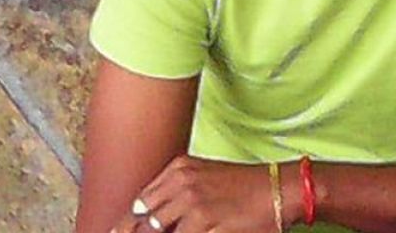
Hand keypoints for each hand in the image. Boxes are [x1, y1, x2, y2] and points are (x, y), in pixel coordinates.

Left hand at [111, 156, 298, 232]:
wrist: (279, 189)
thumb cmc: (245, 187)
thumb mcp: (204, 177)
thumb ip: (175, 193)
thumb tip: (144, 218)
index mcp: (179, 169)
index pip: (138, 202)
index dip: (125, 225)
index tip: (116, 232)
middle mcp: (182, 183)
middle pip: (141, 221)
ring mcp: (193, 204)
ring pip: (157, 232)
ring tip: (186, 228)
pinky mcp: (206, 223)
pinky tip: (194, 232)